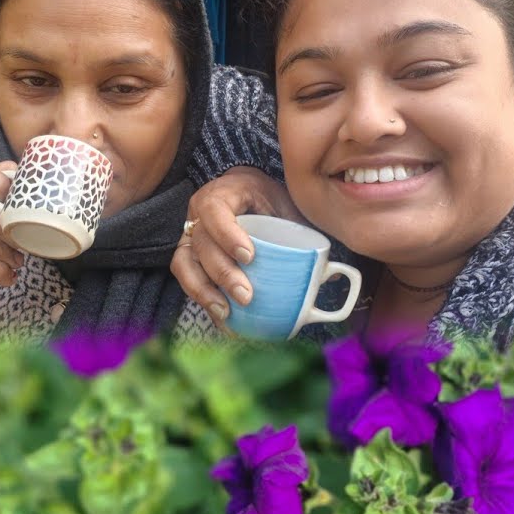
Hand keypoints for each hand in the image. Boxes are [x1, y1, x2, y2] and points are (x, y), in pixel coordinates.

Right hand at [171, 166, 300, 326]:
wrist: (243, 194)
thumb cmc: (265, 199)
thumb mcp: (283, 202)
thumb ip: (300, 229)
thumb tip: (329, 274)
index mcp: (221, 195)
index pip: (215, 212)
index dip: (228, 235)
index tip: (250, 257)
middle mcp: (197, 215)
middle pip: (201, 245)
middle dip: (222, 273)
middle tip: (246, 296)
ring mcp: (188, 237)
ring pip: (184, 264)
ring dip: (204, 291)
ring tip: (226, 313)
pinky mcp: (188, 257)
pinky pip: (187, 279)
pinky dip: (203, 300)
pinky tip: (222, 319)